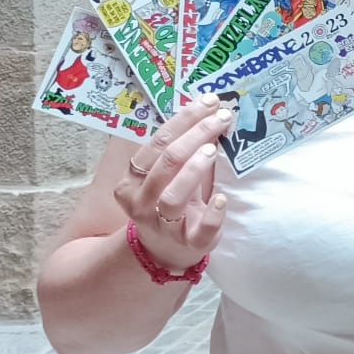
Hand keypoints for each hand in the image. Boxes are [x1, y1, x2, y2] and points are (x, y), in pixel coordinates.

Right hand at [115, 98, 231, 272]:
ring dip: (195, 169)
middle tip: (221, 118)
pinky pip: (201, 230)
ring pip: (174, 195)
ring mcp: (163, 225)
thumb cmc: (169, 201)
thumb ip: (178, 148)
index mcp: (131, 180)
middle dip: (195, 135)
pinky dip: (213, 213)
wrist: (166, 250)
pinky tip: (222, 198)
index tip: (210, 102)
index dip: (185, 119)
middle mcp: (141, 202)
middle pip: (166, 163)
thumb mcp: (165, 174)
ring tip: (213, 149)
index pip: (157, 143)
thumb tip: (208, 109)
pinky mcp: (189, 243)